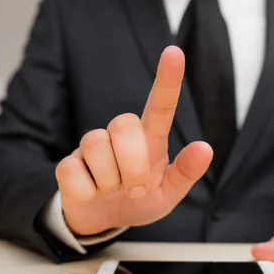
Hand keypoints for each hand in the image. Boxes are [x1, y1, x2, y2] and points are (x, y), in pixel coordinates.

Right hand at [55, 46, 212, 234]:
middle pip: (123, 123)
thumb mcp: (168, 194)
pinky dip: (87, 191)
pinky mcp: (68, 163)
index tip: (174, 53)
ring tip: (114, 191)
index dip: (168, 80)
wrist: (103, 220)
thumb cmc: (139, 201)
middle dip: (132, 164)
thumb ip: (185, 173)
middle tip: (136, 189)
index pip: (160, 106)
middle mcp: (120, 136)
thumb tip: (205, 148)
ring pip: (96, 146)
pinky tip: (92, 193)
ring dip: (110, 181)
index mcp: (150, 140)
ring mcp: (92, 147)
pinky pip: (73, 171)